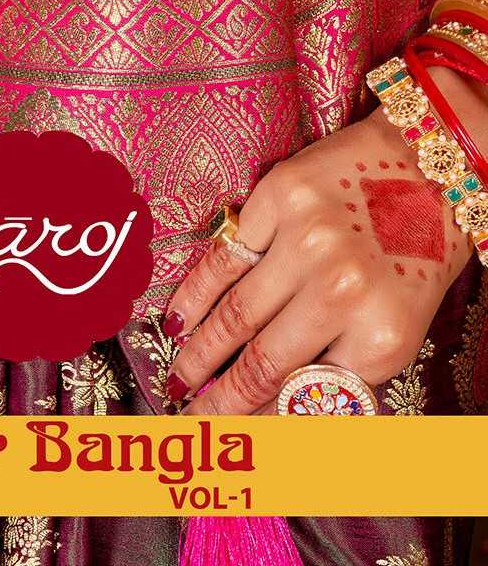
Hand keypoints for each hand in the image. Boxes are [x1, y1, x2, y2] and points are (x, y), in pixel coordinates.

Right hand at [163, 104, 473, 412]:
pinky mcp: (278, 198)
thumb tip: (274, 411)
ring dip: (199, 353)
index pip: (305, 398)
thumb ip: (342, 367)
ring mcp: (307, 242)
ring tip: (178, 378)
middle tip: (190, 419)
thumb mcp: (397, 325)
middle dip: (220, 402)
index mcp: (381, 336)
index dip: (261, 423)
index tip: (231, 439)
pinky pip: (225, 259)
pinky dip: (196, 295)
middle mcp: (342, 292)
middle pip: (262, 364)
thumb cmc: (416, 251)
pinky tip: (177, 319)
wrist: (426, 164)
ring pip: (234, 315)